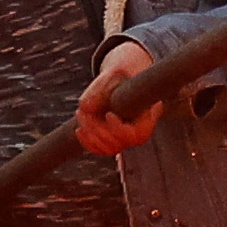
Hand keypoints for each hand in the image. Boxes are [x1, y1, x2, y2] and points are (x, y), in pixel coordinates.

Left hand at [74, 38, 161, 155]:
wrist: (121, 81)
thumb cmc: (120, 77)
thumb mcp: (112, 77)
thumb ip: (100, 89)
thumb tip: (84, 106)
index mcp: (147, 119)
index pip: (135, 135)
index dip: (119, 129)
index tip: (108, 114)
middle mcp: (139, 133)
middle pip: (119, 143)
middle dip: (98, 129)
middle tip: (84, 113)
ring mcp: (126, 139)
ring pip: (109, 148)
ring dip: (91, 135)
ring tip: (80, 115)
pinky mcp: (113, 140)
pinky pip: (102, 150)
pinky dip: (89, 144)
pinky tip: (79, 130)